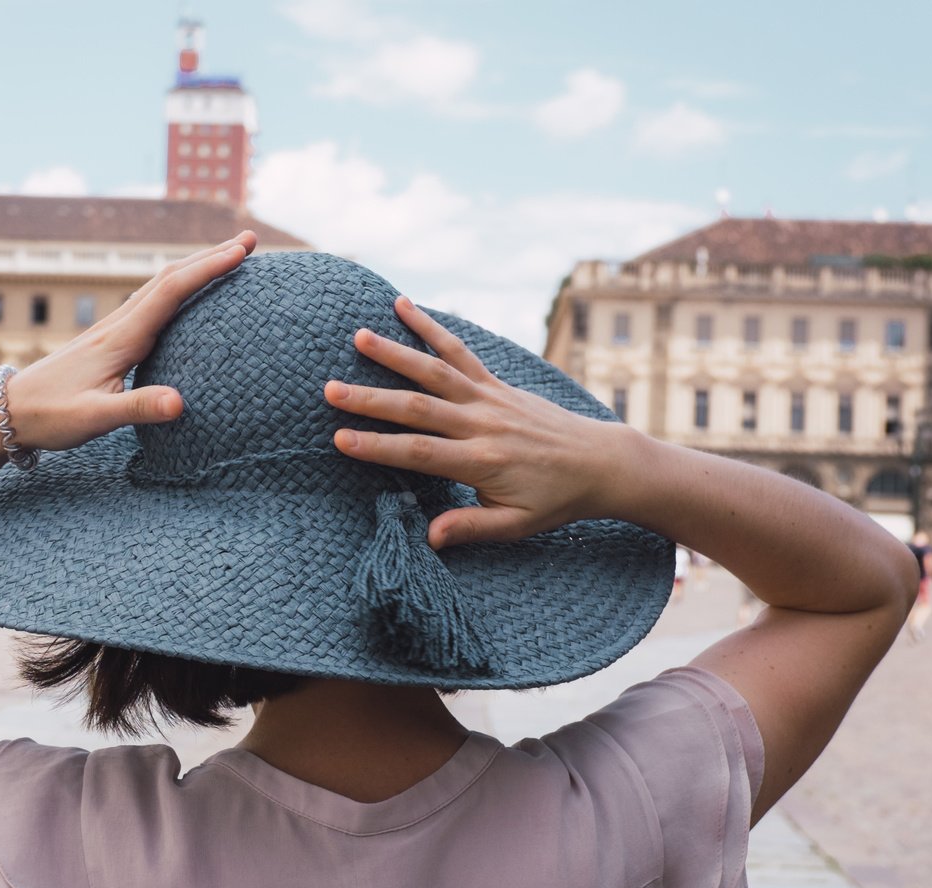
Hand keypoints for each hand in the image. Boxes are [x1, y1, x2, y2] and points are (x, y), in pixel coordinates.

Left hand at [0, 231, 257, 451]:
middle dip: (209, 258)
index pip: (171, 292)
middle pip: (169, 279)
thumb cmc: (51, 417)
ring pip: (158, 288)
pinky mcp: (107, 342)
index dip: (208, 269)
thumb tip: (181, 403)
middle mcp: (117, 326)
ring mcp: (111, 331)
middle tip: (249, 242)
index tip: (241, 252)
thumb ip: (139, 409)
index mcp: (121, 338)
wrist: (7, 413)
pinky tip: (184, 298)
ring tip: (227, 259)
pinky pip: (149, 305)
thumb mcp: (96, 419)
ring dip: (194, 269)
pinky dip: (175, 290)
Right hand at [325, 296, 630, 547]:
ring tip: (358, 336)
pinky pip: (460, 351)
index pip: (421, 453)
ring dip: (395, 352)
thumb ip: (470, 528)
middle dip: (371, 399)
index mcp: (482, 461)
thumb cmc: (555, 500)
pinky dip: (431, 327)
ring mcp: (489, 398)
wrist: (601, 462)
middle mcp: (482, 424)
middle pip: (418, 407)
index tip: (340, 439)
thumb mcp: (516, 526)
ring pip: (435, 371)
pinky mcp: (496, 383)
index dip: (378, 446)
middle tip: (330, 390)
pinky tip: (404, 305)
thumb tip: (428, 538)